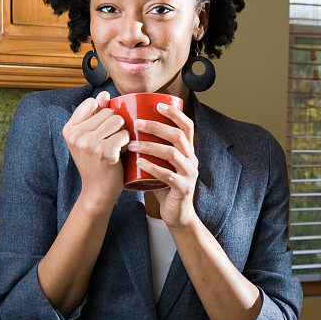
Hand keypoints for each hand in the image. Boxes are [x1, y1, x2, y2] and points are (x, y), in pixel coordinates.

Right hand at [62, 91, 128, 206]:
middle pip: (109, 111)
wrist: (97, 191)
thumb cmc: (96, 162)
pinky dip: (127, 143)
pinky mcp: (105, 152)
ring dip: (122, 133)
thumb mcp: (89, 138)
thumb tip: (104, 93)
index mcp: (69, 129)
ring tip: (115, 147)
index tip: (100, 132)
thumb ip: (95, 114)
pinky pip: (124, 134)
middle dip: (115, 125)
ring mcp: (89, 143)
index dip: (103, 114)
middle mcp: (76, 135)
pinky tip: (119, 154)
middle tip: (109, 143)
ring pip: (118, 121)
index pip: (92, 102)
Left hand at [127, 102, 198, 229]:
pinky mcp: (183, 188)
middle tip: (137, 123)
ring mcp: (189, 174)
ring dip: (151, 145)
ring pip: (172, 153)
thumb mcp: (162, 163)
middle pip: (178, 136)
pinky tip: (140, 163)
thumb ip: (153, 149)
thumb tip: (128, 129)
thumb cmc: (164, 185)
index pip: (186, 126)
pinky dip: (153, 167)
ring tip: (132, 143)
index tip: (158, 105)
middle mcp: (191, 159)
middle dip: (157, 126)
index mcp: (188, 150)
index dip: (174, 114)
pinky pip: (169, 175)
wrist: (176, 214)